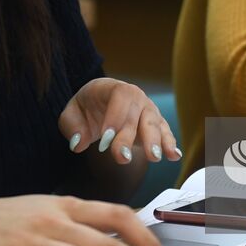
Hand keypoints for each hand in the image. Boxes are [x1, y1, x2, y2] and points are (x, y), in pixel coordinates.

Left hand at [61, 78, 180, 164]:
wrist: (100, 104)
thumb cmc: (86, 108)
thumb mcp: (71, 114)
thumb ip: (72, 127)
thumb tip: (78, 143)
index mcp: (113, 88)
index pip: (119, 97)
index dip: (115, 117)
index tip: (105, 140)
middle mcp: (135, 96)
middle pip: (138, 113)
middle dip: (131, 136)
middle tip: (123, 158)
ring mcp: (147, 110)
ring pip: (154, 123)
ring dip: (156, 141)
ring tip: (154, 157)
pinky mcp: (155, 125)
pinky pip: (165, 132)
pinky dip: (169, 144)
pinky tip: (174, 155)